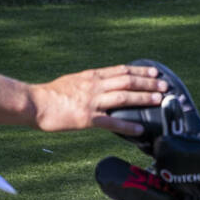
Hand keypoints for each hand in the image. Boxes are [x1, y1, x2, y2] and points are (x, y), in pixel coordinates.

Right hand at [31, 65, 168, 133]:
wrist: (35, 103)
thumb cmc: (51, 94)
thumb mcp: (74, 80)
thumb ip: (90, 82)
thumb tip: (103, 83)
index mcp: (92, 76)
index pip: (122, 70)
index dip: (140, 70)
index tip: (155, 70)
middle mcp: (95, 85)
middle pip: (127, 81)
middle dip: (148, 82)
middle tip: (165, 85)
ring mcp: (92, 101)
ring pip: (124, 97)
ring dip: (144, 98)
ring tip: (160, 100)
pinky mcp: (87, 118)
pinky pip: (112, 122)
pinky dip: (128, 125)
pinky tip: (140, 129)